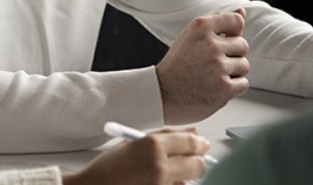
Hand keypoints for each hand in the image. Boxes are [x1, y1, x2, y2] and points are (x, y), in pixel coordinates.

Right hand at [62, 129, 210, 184]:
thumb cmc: (109, 166)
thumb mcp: (134, 143)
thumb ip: (165, 135)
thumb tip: (193, 132)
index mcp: (152, 146)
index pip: (190, 142)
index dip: (199, 143)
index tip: (202, 143)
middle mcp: (160, 167)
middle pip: (198, 165)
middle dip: (198, 161)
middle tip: (193, 159)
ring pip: (190, 181)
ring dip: (186, 176)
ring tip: (167, 172)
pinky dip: (175, 184)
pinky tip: (161, 181)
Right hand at [155, 9, 249, 124]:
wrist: (163, 94)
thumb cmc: (179, 64)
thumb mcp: (192, 36)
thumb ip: (218, 24)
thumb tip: (242, 11)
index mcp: (200, 26)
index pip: (236, 20)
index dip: (232, 33)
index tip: (221, 41)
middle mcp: (210, 44)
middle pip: (243, 45)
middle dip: (232, 55)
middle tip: (211, 62)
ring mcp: (218, 66)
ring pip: (244, 65)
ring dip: (232, 72)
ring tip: (211, 75)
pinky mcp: (224, 88)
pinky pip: (243, 83)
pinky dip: (232, 88)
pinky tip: (215, 87)